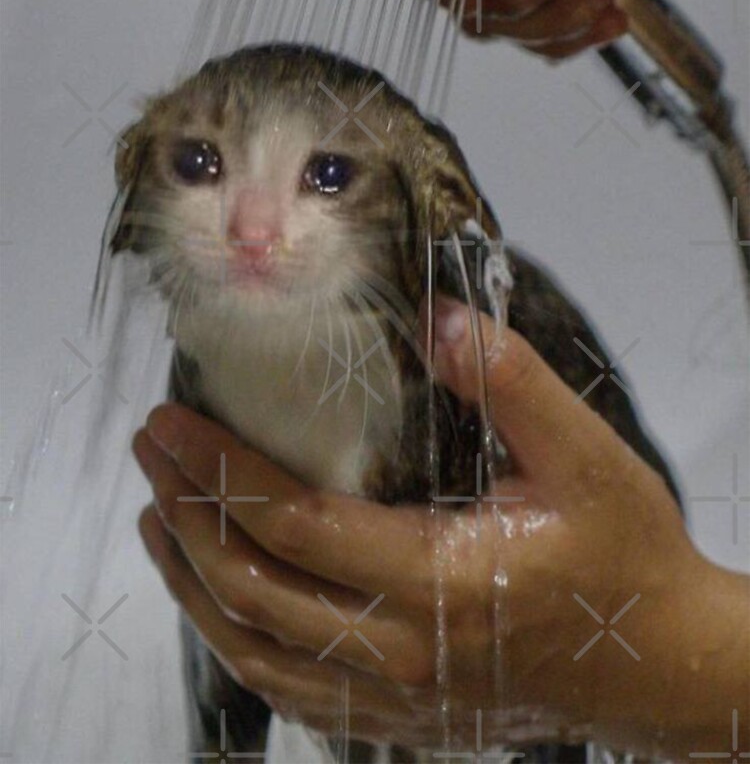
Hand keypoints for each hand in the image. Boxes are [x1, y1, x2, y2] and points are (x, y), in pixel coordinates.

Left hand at [133, 298, 747, 757]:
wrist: (657, 665)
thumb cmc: (624, 556)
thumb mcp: (586, 457)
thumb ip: (511, 383)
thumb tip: (439, 317)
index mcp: (438, 583)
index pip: (294, 526)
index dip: (222, 472)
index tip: (173, 423)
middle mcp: (399, 654)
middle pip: (254, 587)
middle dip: (188, 511)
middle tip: (154, 448)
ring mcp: (391, 700)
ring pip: (254, 648)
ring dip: (192, 580)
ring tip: (159, 515)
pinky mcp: (393, 717)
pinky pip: (287, 687)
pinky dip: (233, 636)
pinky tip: (214, 595)